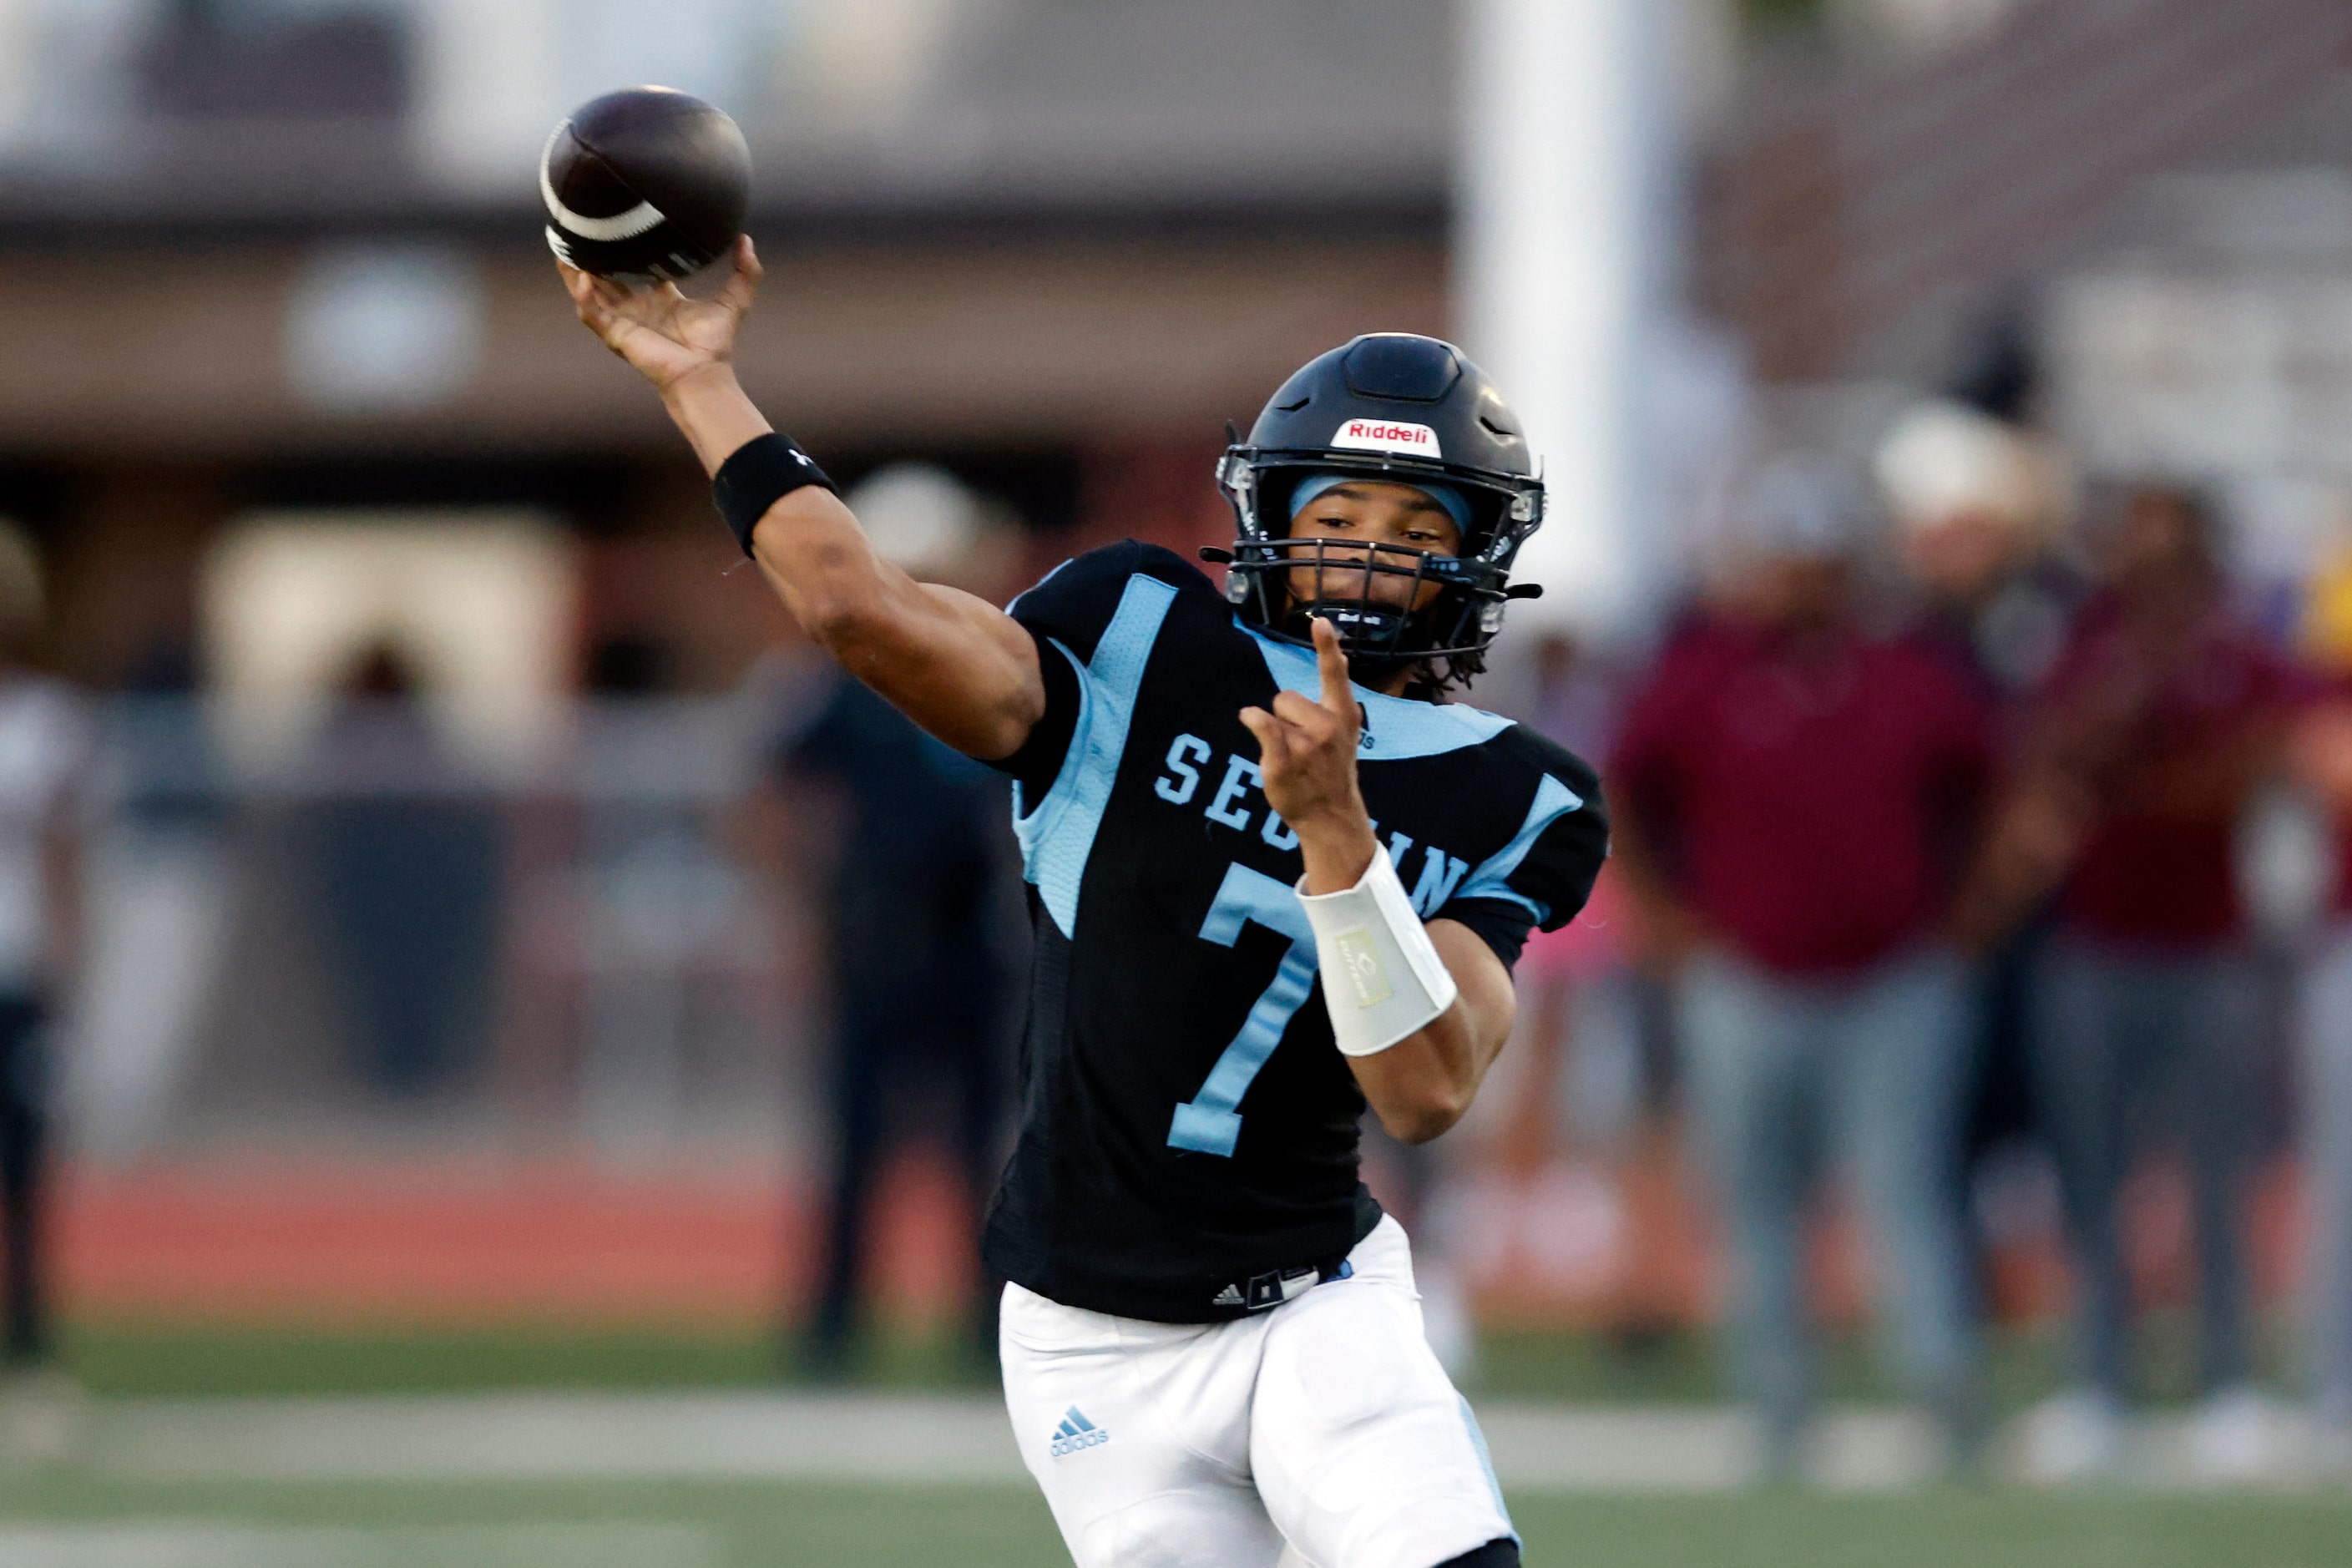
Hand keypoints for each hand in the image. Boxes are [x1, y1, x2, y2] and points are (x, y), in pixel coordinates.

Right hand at [560, 235, 760, 393]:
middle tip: (579, 230)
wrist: (704, 373)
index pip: (637, 268)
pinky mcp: (615, 334)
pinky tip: (581, 277)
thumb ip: (746, 271)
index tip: (620, 225)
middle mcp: (638, 308)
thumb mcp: (734, 300)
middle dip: (592, 257)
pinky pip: (591, 312)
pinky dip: (583, 296)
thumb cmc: (716, 344)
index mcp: (660, 298)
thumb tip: (746, 240)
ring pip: (589, 293)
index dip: (628, 249)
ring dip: (575, 272)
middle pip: (606, 277)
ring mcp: (624, 321)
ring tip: (562, 247)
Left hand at [1239, 618, 1377, 891]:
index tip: (1319, 621)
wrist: (1330, 815)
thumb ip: (1338, 695)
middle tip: (1300, 746)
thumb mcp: (1344, 732)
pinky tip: (1251, 721)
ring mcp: (1306, 744)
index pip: (1335, 673)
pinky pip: (1261, 722)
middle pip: (1287, 696)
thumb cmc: (1332, 770)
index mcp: (1345, 714)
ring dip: (1275, 731)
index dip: (1327, 645)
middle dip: (1286, 715)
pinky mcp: (1283, 759)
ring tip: (1292, 757)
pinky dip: (1253, 720)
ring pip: (1273, 713)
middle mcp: (1328, 726)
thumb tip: (1343, 657)